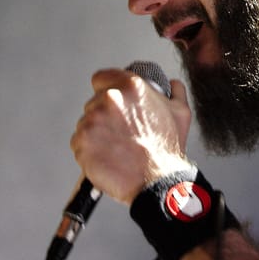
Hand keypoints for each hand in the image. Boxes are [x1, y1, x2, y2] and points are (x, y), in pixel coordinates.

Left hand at [70, 67, 192, 204]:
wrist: (157, 181)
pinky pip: (79, 142)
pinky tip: (106, 157)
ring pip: (87, 123)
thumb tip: (172, 84)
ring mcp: (93, 120)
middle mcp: (110, 99)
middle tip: (120, 133)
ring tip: (116, 148)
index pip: (102, 78)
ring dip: (96, 134)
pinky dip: (89, 150)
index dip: (106, 89)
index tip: (111, 103)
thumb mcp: (180, 112)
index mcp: (131, 87)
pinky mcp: (81, 142)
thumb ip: (175, 92)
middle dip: (104, 116)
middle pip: (94, 103)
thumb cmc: (168, 148)